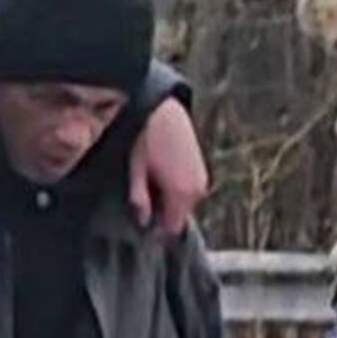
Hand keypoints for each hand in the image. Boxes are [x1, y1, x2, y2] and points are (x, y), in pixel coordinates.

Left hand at [128, 98, 208, 235]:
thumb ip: (140, 199)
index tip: (140, 222)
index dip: (155, 229)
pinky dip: (177, 188)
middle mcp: (197, 188)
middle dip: (162, 213)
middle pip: (179, 216)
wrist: (162, 108)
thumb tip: (143, 221)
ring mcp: (201, 177)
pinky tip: (160, 174)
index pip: (172, 227)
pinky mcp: (201, 167)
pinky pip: (190, 189)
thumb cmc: (145, 137)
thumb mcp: (135, 169)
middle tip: (142, 199)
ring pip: (185, 203)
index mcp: (181, 192)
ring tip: (149, 182)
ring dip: (169, 200)